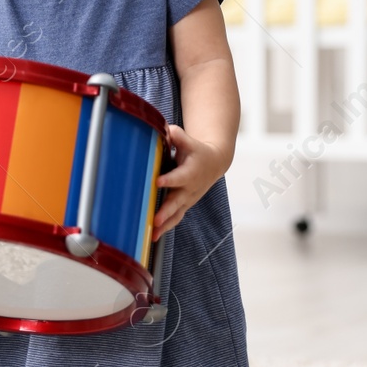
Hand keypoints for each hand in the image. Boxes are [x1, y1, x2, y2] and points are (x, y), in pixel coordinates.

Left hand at [152, 124, 228, 240]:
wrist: (214, 163)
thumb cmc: (196, 150)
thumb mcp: (189, 140)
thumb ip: (176, 135)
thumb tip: (164, 129)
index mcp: (191, 171)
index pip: (180, 177)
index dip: (169, 180)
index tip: (158, 182)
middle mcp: (190, 188)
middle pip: (177, 201)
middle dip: (166, 211)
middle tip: (156, 219)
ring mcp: (188, 199)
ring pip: (177, 214)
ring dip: (165, 225)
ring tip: (153, 234)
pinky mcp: (184, 205)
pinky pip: (176, 218)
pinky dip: (166, 228)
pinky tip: (153, 236)